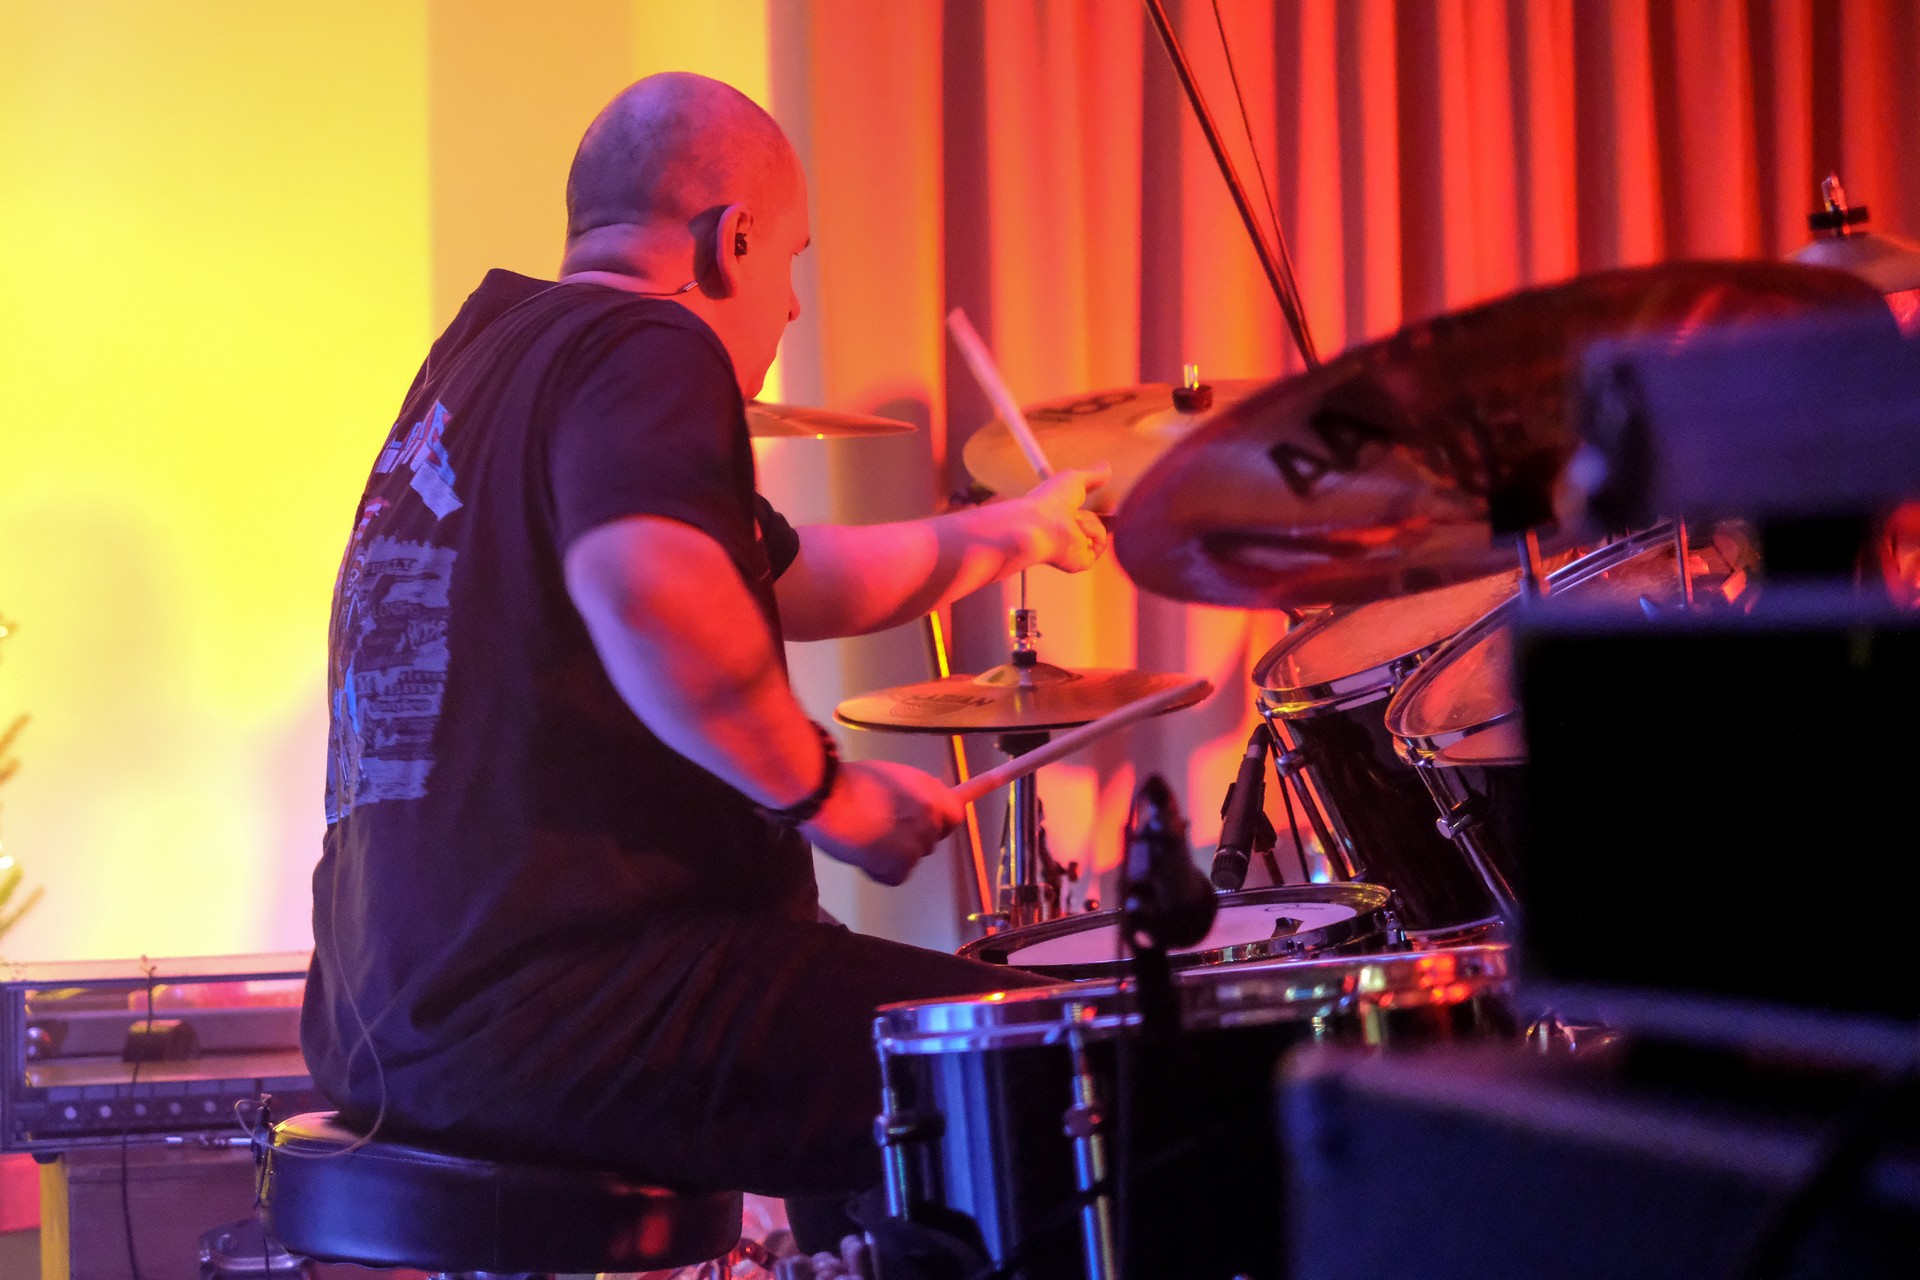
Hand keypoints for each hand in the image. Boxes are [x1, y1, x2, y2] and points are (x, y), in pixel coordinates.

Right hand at [801, 759, 961, 885]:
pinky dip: (880, 871)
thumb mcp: (892, 775)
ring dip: (894, 854)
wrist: (826, 797)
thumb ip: (913, 791)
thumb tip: (923, 802)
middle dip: (912, 838)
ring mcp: (918, 843)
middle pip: (931, 839)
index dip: (939, 821)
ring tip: (865, 838)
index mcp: (930, 792)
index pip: (954, 815)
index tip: (927, 823)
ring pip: (912, 857)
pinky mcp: (901, 866)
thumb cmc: (850, 781)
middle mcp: (931, 818)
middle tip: (883, 830)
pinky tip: (861, 853)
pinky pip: (896, 876)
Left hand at [1023, 465, 1111, 573]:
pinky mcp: (1081, 561)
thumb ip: (1092, 475)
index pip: (1089, 514)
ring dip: (1090, 522)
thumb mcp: (1074, 479)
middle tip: (1111, 508)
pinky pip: (1100, 544)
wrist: (1040, 525)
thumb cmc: (1048, 502)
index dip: (1102, 507)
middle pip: (1099, 526)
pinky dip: (1093, 535)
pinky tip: (1077, 532)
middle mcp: (1068, 534)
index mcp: (1063, 516)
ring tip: (1074, 521)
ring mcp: (1074, 548)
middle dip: (1107, 515)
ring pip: (1101, 531)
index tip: (1112, 502)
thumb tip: (1106, 467)